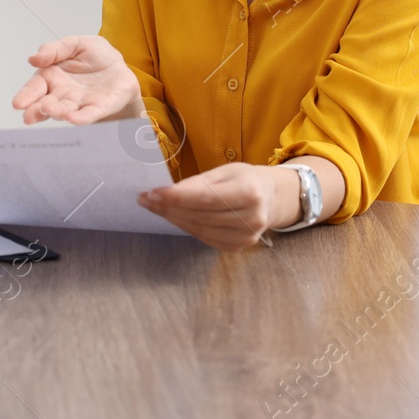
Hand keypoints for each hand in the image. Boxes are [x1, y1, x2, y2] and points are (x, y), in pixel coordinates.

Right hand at [11, 34, 142, 124]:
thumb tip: (33, 58)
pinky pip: (88, 114)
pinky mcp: (98, 108)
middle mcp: (62, 94)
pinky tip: (73, 119)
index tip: (17, 104)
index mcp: (51, 78)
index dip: (26, 96)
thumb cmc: (94, 55)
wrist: (120, 65)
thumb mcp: (74, 44)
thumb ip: (53, 49)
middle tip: (29, 115)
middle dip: (37, 110)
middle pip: (46, 104)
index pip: (35, 88)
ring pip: (65, 110)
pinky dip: (81, 117)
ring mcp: (79, 103)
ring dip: (57, 112)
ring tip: (51, 111)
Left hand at [136, 162, 302, 251]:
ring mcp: (246, 237)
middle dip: (168, 208)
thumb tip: (167, 192)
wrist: (273, 198)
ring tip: (154, 206)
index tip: (153, 192)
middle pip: (200, 215)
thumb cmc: (246, 180)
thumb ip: (199, 182)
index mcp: (250, 192)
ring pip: (199, 229)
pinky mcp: (238, 247)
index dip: (176, 197)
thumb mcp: (226, 171)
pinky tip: (174, 217)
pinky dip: (186, 227)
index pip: (205, 198)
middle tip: (145, 199)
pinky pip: (205, 238)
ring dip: (173, 218)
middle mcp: (251, 218)